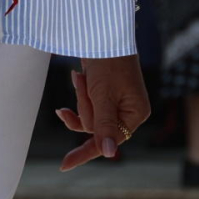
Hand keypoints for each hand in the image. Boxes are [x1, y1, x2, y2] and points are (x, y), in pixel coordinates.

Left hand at [58, 54, 152, 169]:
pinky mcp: (106, 96)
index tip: (63, 165)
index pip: (108, 141)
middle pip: (96, 128)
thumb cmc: (108, 63)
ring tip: (82, 75)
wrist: (105, 34)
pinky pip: (88, 108)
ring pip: (89, 117)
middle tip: (84, 82)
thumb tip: (108, 154)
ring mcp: (118, 104)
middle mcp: (129, 112)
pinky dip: (80, 97)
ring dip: (81, 98)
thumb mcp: (103, 96)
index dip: (85, 152)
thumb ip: (104, 126)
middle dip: (84, 107)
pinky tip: (76, 78)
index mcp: (135, 114)